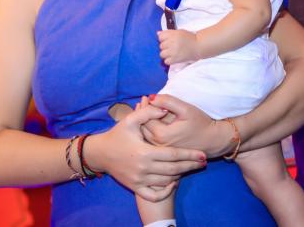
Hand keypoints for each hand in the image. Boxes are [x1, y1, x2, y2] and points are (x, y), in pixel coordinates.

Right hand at [86, 103, 206, 201]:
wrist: (100, 153)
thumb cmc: (118, 134)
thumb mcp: (130, 120)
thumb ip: (148, 112)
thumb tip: (164, 108)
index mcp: (145, 152)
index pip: (173, 155)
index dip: (190, 155)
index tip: (203, 155)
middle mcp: (143, 168)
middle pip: (174, 170)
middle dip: (190, 166)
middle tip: (203, 162)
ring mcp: (139, 180)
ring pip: (166, 181)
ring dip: (181, 175)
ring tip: (191, 167)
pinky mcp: (135, 187)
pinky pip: (154, 194)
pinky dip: (166, 191)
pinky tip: (173, 182)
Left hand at [141, 94, 233, 157]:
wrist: (212, 141)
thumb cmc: (201, 124)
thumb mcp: (186, 109)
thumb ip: (168, 101)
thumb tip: (151, 97)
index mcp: (161, 135)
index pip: (145, 118)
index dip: (144, 106)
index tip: (145, 97)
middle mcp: (157, 145)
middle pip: (142, 128)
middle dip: (141, 113)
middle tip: (142, 101)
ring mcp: (160, 151)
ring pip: (144, 135)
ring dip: (143, 121)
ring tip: (144, 109)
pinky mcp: (163, 153)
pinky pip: (150, 140)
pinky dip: (148, 129)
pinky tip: (151, 121)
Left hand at [158, 29, 198, 64]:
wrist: (199, 46)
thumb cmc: (189, 38)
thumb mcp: (179, 32)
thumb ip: (168, 32)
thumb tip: (157, 33)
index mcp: (173, 34)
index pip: (160, 37)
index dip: (164, 38)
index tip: (168, 40)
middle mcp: (172, 42)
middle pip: (161, 46)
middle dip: (165, 46)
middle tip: (172, 46)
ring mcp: (173, 52)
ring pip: (162, 54)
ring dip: (166, 54)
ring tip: (172, 53)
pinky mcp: (175, 59)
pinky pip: (166, 61)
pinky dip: (169, 60)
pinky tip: (173, 58)